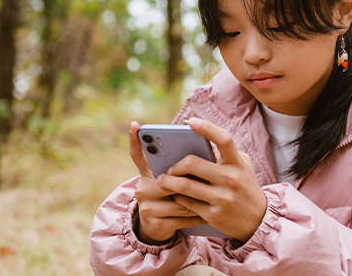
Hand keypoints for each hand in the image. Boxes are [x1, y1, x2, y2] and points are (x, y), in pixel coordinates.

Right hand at [129, 121, 206, 244]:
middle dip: (192, 181)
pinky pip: (185, 217)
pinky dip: (200, 215)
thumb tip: (201, 147)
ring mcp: (148, 208)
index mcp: (147, 174)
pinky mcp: (157, 225)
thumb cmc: (173, 196)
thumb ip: (180, 167)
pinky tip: (211, 213)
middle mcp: (142, 189)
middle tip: (211, 178)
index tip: (135, 124)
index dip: (134, 140)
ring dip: (201, 199)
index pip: (138, 155)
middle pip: (171, 181)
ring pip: (181, 200)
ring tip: (216, 195)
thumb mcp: (173, 181)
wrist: (160, 227)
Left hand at [157, 118, 267, 241]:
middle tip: (169, 167)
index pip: (224, 139)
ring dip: (168, 182)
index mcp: (237, 163)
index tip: (191, 121)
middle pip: (193, 163)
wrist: (258, 219)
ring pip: (185, 185)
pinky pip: (186, 202)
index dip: (207, 128)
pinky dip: (178, 197)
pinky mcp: (214, 215)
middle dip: (175, 165)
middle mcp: (231, 179)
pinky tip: (175, 195)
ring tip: (163, 180)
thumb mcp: (242, 166)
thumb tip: (196, 140)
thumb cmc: (245, 186)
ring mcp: (222, 198)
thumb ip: (224, 154)